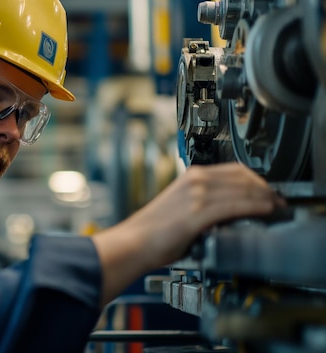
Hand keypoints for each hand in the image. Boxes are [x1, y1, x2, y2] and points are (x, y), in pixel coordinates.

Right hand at [91, 162, 284, 305]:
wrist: (134, 242)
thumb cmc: (154, 231)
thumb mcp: (182, 206)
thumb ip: (205, 203)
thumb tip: (231, 211)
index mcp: (190, 176)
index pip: (235, 170)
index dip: (257, 180)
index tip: (267, 191)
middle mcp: (195, 180)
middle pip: (243, 176)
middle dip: (265, 188)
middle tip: (277, 201)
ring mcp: (197, 195)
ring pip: (244, 189)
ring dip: (265, 197)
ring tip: (276, 208)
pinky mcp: (198, 212)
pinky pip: (236, 205)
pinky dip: (256, 207)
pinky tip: (265, 211)